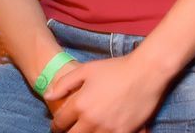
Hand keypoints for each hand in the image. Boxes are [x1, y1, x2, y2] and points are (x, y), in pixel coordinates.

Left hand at [42, 51, 170, 132]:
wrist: (146, 71)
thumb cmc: (116, 68)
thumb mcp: (87, 69)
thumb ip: (64, 83)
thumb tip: (47, 95)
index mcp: (80, 105)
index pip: (60, 123)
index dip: (56, 125)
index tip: (58, 125)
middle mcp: (92, 120)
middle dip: (69, 132)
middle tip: (71, 129)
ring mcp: (108, 129)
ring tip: (88, 128)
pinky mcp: (124, 132)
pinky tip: (106, 129)